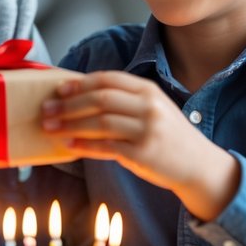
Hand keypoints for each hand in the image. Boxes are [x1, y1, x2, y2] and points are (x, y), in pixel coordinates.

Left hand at [40, 70, 239, 220]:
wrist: (199, 166)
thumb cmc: (169, 136)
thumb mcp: (153, 109)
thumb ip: (125, 100)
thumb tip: (79, 97)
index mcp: (148, 91)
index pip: (107, 80)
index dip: (79, 83)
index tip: (58, 89)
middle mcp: (149, 107)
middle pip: (99, 99)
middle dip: (68, 104)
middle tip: (47, 109)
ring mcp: (147, 130)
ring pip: (99, 122)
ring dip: (70, 125)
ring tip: (51, 128)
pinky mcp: (143, 153)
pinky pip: (106, 147)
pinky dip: (84, 145)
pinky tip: (69, 145)